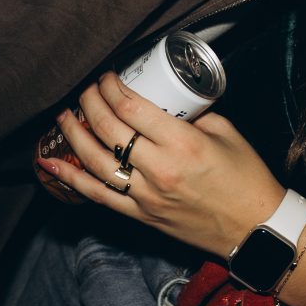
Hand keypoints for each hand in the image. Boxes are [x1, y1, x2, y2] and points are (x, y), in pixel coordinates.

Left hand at [43, 74, 286, 258]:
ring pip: (96, 162)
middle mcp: (159, 170)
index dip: (111, 88)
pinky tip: (51, 164)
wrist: (254, 228)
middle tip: (85, 90)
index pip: (132, 108)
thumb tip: (166, 101)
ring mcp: (146, 196)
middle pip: (109, 130)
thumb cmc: (246, 178)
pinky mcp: (141, 216)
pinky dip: (72, 179)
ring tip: (63, 117)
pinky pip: (98, 196)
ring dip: (74, 136)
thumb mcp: (227, 133)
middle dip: (90, 104)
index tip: (106, 77)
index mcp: (183, 143)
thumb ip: (193, 115)